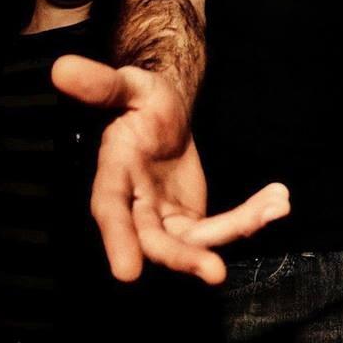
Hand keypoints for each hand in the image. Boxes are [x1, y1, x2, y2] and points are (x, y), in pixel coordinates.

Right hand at [52, 55, 289, 284]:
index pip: (111, 211)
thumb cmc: (142, 99)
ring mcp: (164, 219)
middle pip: (156, 242)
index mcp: (115, 175)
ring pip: (197, 240)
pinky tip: (279, 202)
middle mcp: (136, 206)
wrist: (166, 112)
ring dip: (238, 229)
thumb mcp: (127, 85)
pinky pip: (223, 226)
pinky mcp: (191, 220)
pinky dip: (251, 217)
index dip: (117, 241)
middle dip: (184, 258)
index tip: (127, 274)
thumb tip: (62, 68)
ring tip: (276, 208)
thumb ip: (101, 85)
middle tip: (216, 273)